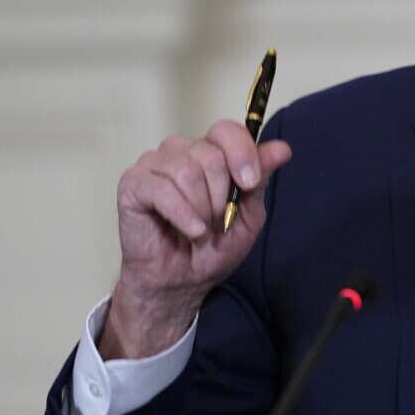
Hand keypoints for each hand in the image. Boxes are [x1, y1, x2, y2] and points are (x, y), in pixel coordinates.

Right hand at [98, 119, 291, 358]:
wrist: (180, 282)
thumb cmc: (212, 249)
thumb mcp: (248, 216)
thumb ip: (259, 180)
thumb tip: (282, 149)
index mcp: (210, 153)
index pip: (226, 131)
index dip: (241, 153)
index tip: (249, 184)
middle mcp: (181, 151)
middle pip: (210, 154)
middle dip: (220, 196)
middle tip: (215, 222)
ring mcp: (154, 164)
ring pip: (186, 170)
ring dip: (200, 209)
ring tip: (200, 230)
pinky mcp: (132, 184)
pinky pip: (161, 188)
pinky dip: (181, 214)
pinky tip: (190, 230)